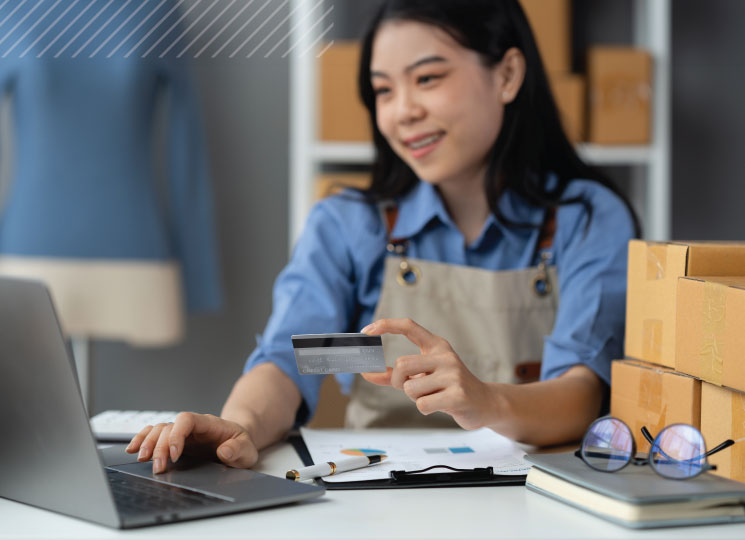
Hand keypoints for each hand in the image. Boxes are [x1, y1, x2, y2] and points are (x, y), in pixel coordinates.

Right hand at [125, 412, 258, 473]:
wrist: (237, 443)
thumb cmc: (241, 445)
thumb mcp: (247, 449)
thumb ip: (238, 450)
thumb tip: (224, 451)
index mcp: (208, 424)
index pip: (186, 419)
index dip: (177, 435)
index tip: (175, 455)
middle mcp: (192, 426)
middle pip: (168, 428)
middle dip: (160, 447)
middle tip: (159, 468)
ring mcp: (182, 433)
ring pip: (158, 430)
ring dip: (147, 444)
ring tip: (142, 459)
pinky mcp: (174, 442)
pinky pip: (154, 435)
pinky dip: (141, 440)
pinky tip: (132, 450)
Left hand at [360, 318, 496, 429]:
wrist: (484, 403)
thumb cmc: (448, 388)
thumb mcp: (424, 376)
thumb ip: (394, 375)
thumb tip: (366, 374)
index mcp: (436, 346)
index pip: (409, 326)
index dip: (386, 325)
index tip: (366, 331)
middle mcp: (445, 356)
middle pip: (401, 364)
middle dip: (398, 381)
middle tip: (409, 387)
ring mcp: (453, 375)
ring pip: (410, 388)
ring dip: (414, 398)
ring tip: (432, 396)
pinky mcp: (457, 395)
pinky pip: (422, 404)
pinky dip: (425, 409)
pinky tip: (440, 405)